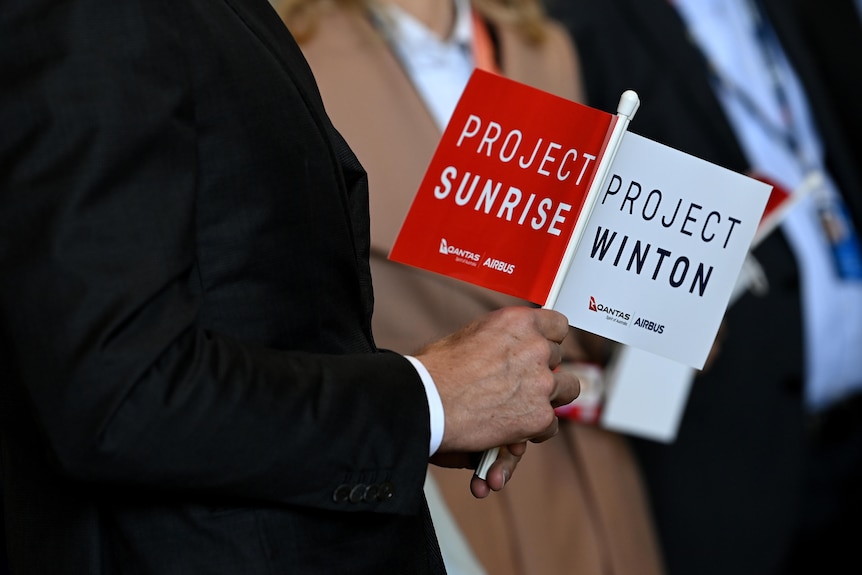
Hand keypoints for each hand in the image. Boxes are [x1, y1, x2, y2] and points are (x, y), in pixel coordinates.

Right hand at [416, 306, 579, 454]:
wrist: (426, 403)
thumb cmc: (435, 371)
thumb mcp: (469, 336)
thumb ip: (498, 340)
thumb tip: (505, 350)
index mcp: (518, 322)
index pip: (557, 324)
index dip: (548, 339)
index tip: (541, 348)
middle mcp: (536, 348)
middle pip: (559, 358)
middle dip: (543, 370)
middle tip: (522, 383)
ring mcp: (542, 382)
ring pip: (568, 389)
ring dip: (549, 397)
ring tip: (525, 406)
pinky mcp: (539, 415)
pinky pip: (551, 423)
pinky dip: (535, 430)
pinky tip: (514, 429)